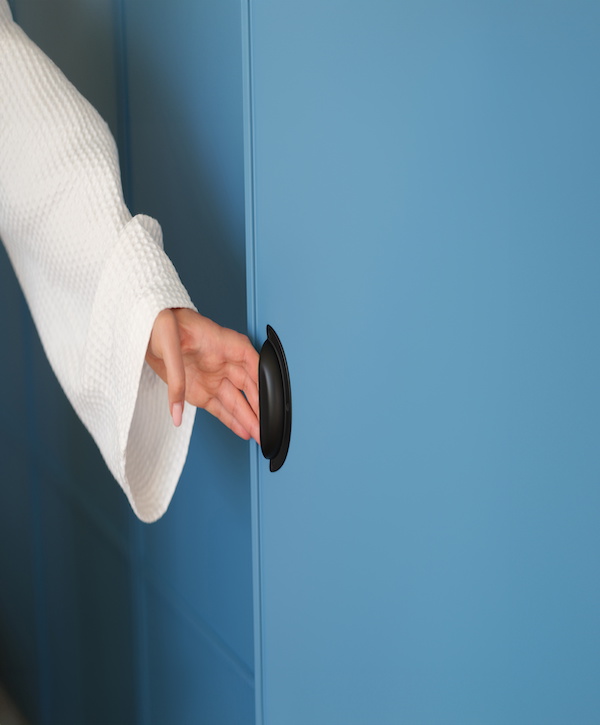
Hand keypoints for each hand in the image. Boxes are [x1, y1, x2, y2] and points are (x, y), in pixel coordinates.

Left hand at [145, 308, 259, 443]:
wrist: (146, 328)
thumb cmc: (162, 322)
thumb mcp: (169, 344)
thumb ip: (176, 379)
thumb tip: (176, 410)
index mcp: (227, 345)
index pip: (255, 368)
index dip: (265, 387)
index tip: (270, 405)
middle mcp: (224, 363)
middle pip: (249, 389)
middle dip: (258, 409)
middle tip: (265, 428)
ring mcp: (213, 378)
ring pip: (236, 402)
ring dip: (247, 419)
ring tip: (258, 435)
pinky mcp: (200, 390)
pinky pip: (219, 408)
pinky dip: (230, 420)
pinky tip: (241, 430)